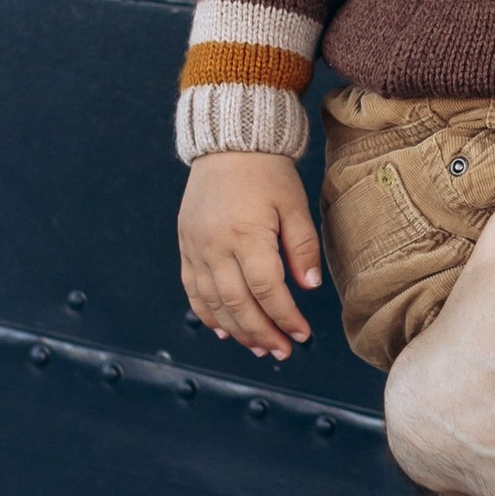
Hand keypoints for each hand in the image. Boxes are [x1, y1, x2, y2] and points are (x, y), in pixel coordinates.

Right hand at [179, 151, 318, 357]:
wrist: (229, 143)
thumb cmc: (267, 172)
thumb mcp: (295, 204)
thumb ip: (302, 246)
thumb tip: (309, 287)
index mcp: (246, 234)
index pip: (266, 289)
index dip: (285, 317)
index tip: (302, 335)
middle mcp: (216, 245)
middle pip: (237, 303)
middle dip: (261, 333)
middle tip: (281, 352)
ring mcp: (196, 247)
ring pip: (212, 302)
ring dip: (235, 330)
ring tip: (258, 347)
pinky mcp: (186, 245)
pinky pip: (192, 289)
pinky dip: (206, 313)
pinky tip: (223, 329)